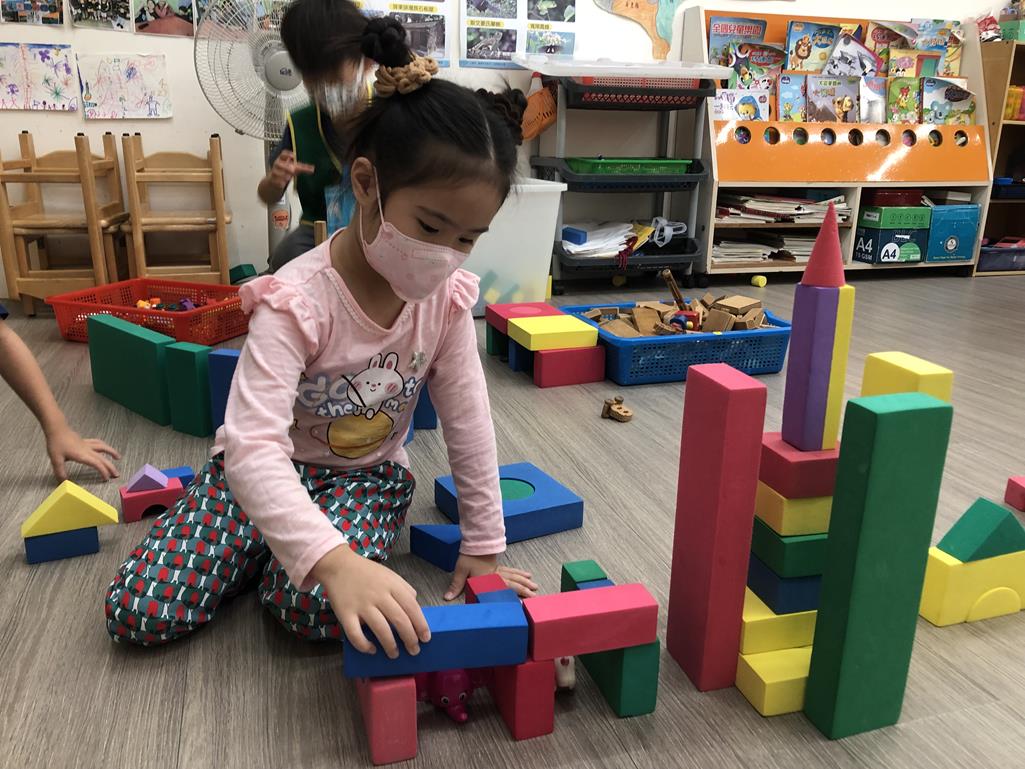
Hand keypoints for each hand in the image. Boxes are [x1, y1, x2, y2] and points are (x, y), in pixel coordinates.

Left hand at [44, 424, 119, 480]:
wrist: (56, 429)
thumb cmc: (56, 443)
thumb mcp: (56, 459)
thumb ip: (60, 471)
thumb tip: (63, 482)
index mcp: (82, 455)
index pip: (97, 464)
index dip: (103, 471)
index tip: (106, 479)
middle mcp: (87, 450)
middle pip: (103, 458)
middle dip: (111, 467)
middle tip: (116, 474)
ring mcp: (87, 444)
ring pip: (103, 448)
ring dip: (112, 453)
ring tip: (118, 457)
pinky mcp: (85, 441)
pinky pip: (98, 443)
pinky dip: (104, 446)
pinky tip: (106, 447)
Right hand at [268, 150, 314, 188]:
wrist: (274, 180)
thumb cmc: (286, 171)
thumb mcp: (295, 168)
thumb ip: (303, 168)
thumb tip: (312, 169)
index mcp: (282, 160)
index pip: (283, 154)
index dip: (287, 154)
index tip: (293, 156)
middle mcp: (278, 165)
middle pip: (278, 163)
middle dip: (285, 166)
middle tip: (292, 170)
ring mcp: (274, 172)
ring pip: (276, 172)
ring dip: (282, 175)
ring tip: (288, 177)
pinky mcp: (272, 180)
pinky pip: (274, 181)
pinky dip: (279, 182)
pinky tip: (282, 184)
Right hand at [313, 545, 429, 658]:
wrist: (339, 565)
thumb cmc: (367, 572)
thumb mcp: (390, 575)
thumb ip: (404, 589)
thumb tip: (416, 607)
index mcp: (392, 585)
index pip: (412, 607)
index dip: (421, 624)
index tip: (425, 638)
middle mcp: (378, 595)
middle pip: (399, 620)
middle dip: (410, 638)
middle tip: (414, 650)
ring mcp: (361, 605)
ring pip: (380, 629)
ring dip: (390, 645)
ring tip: (394, 654)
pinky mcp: (345, 613)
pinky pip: (355, 634)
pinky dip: (364, 645)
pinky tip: (372, 649)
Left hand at [445, 553, 538, 600]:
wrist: (475, 542)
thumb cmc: (469, 557)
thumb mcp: (461, 571)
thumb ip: (456, 585)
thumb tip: (447, 597)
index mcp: (489, 580)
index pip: (504, 590)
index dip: (515, 596)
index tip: (524, 602)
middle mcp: (497, 576)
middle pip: (514, 583)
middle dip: (525, 589)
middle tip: (535, 594)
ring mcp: (499, 570)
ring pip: (515, 576)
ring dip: (524, 580)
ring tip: (534, 584)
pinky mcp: (497, 565)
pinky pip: (511, 570)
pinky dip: (519, 572)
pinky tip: (524, 573)